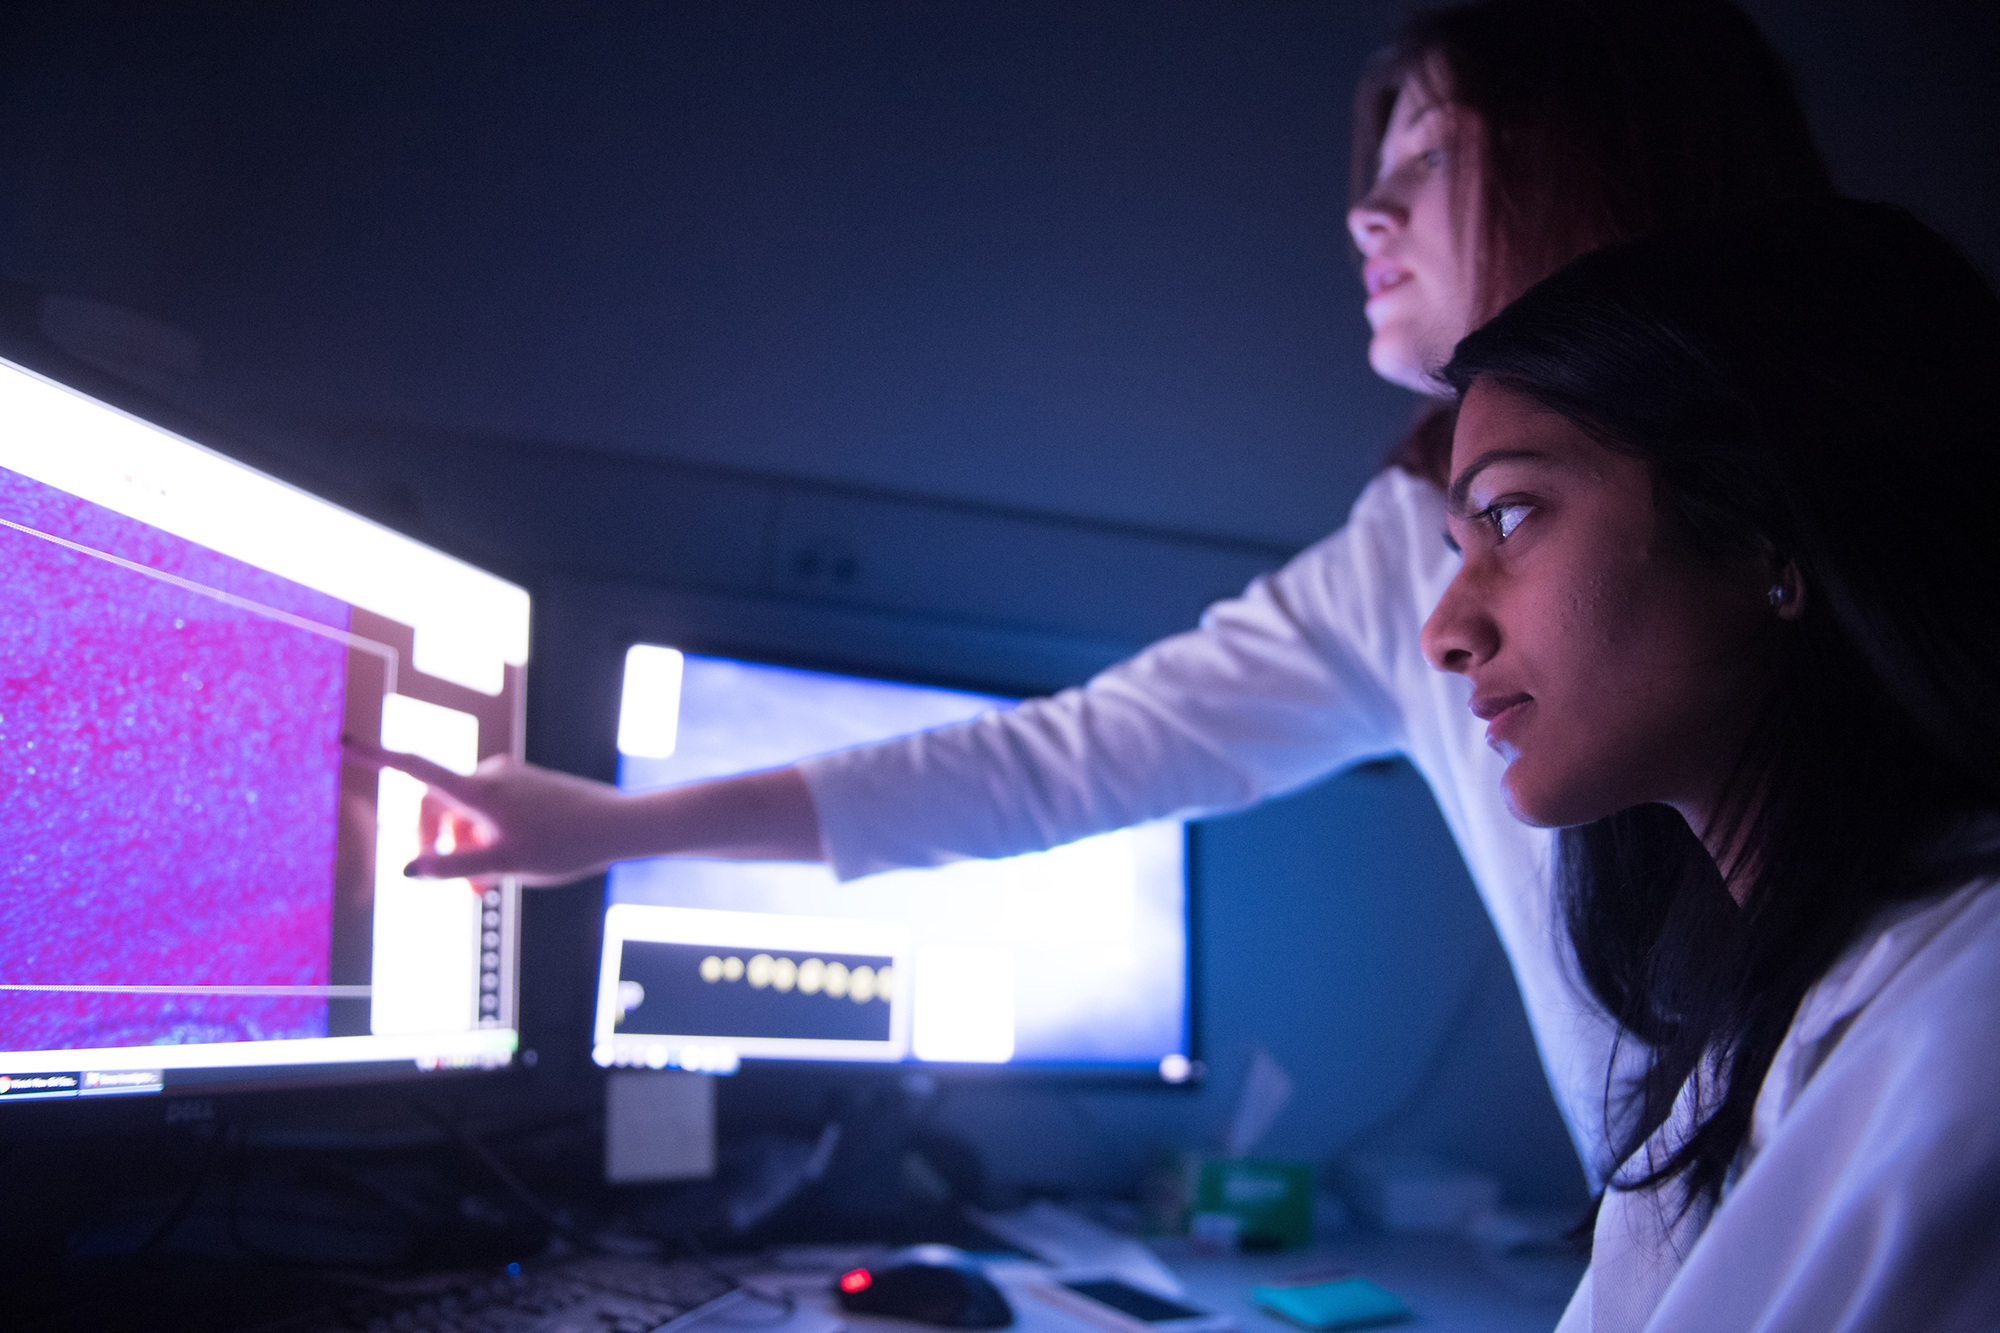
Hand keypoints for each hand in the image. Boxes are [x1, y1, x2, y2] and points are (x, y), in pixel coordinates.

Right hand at [345, 736, 630, 884]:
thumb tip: (406, 870)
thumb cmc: (564, 845)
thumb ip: (452, 868)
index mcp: (478, 790)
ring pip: (468, 813)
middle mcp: (491, 775)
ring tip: (488, 886)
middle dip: (440, 844)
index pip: (416, 770)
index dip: (377, 757)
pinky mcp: (528, 786)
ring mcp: (512, 779)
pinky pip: (492, 810)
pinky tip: (509, 867)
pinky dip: (488, 837)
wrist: (620, 826)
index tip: (344, 741)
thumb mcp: (502, 865)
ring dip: (467, 847)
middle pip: (439, 805)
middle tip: (462, 885)